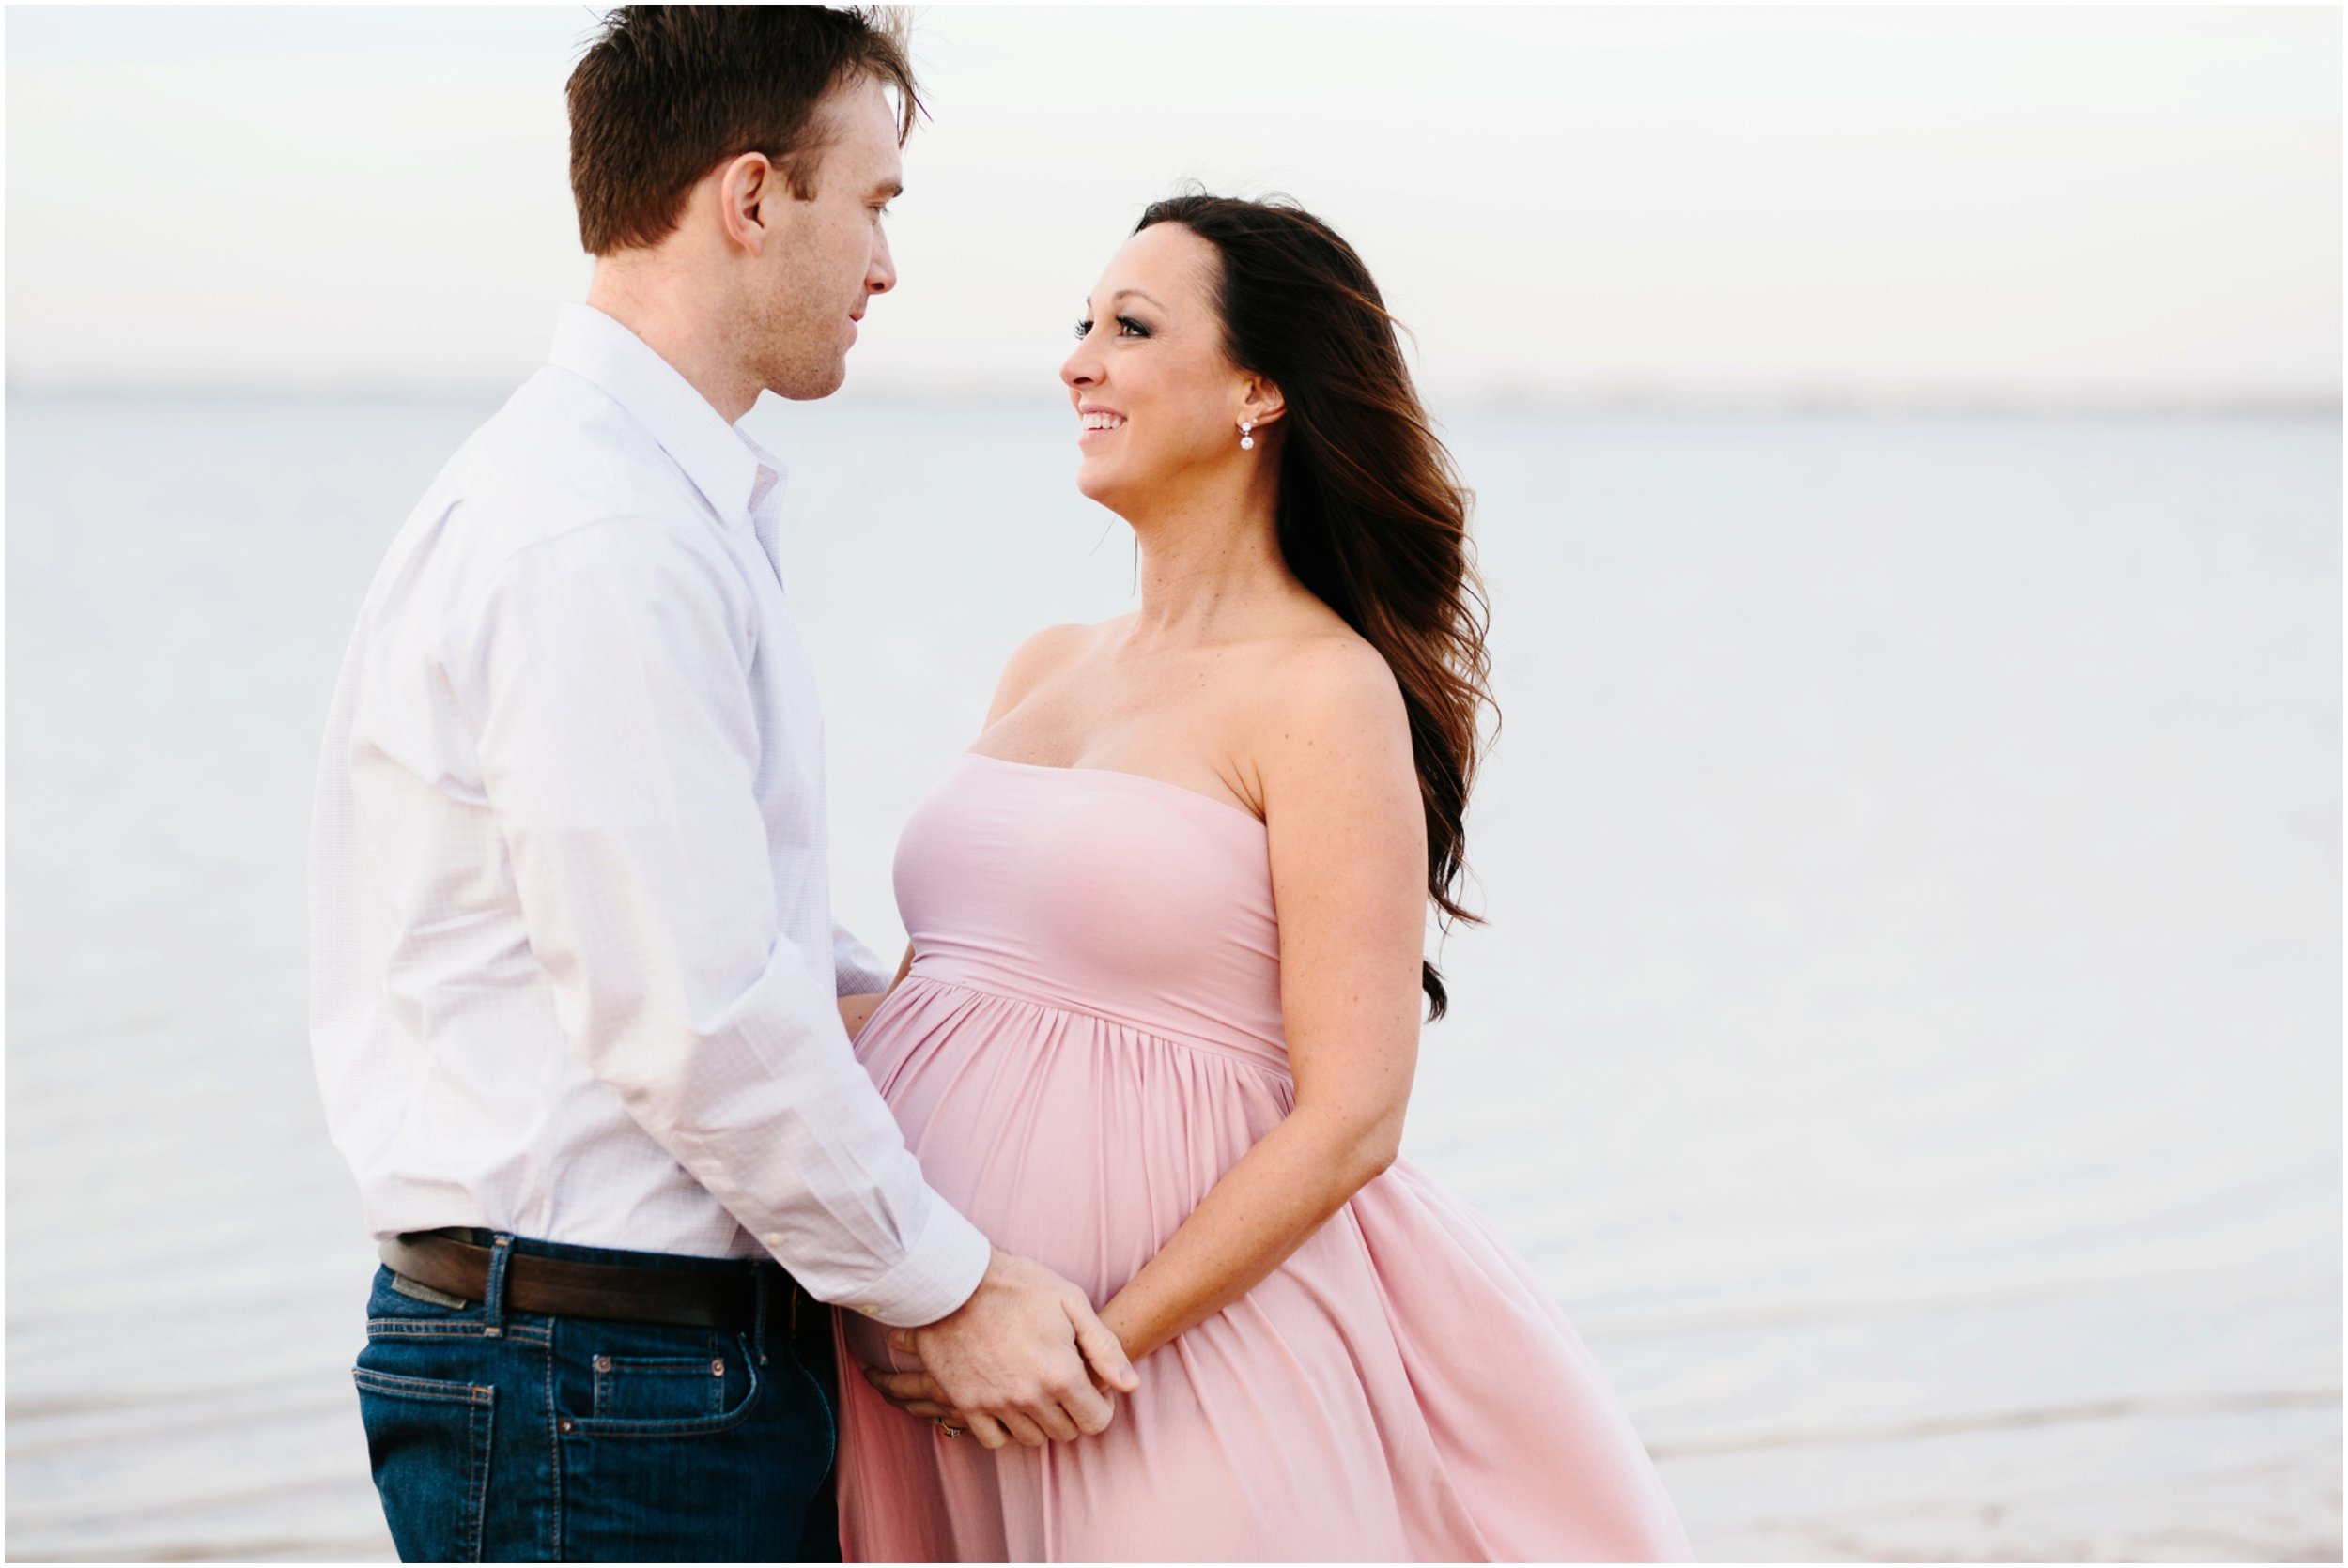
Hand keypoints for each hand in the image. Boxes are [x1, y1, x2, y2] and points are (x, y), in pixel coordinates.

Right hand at [886, 1249, 1137, 1448]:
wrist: (954, 1281)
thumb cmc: (1017, 1284)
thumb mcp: (1071, 1302)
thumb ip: (1104, 1348)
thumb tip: (1131, 1385)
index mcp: (1061, 1373)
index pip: (1096, 1422)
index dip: (1101, 1405)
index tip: (1091, 1386)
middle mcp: (1030, 1397)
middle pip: (1066, 1432)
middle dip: (1073, 1411)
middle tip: (1062, 1381)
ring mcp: (996, 1404)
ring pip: (1032, 1438)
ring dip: (1041, 1420)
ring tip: (1036, 1388)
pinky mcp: (967, 1404)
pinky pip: (995, 1440)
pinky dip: (1005, 1428)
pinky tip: (1008, 1401)